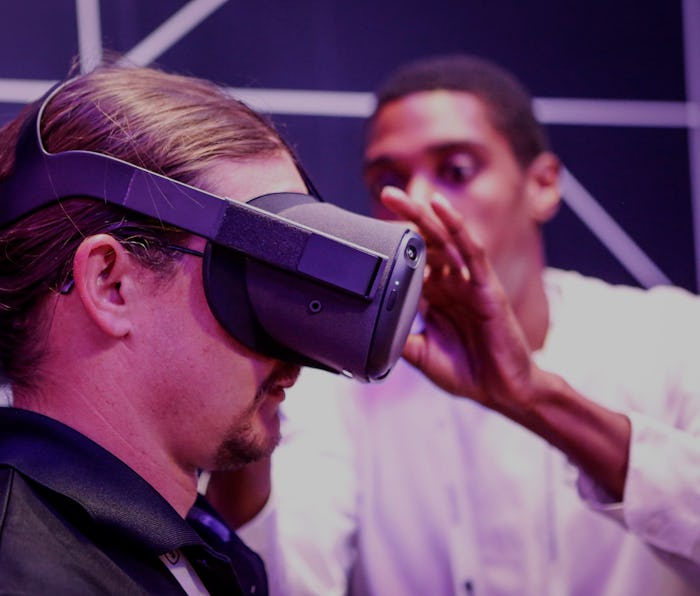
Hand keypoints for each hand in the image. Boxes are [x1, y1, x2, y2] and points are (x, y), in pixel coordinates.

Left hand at [381, 186, 538, 416]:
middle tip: (386, 193)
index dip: (394, 242)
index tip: (369, 226)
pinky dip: (457, 227)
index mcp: (436, 297)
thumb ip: (397, 337)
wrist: (500, 391)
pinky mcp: (487, 287)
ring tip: (401, 196)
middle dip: (406, 217)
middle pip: (427, 242)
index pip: (412, 260)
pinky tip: (441, 208)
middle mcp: (451, 283)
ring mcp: (469, 282)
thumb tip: (366, 328)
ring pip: (446, 240)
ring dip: (424, 215)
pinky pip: (472, 251)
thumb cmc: (465, 372)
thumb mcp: (420, 354)